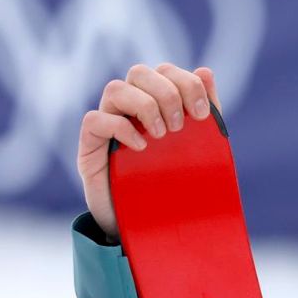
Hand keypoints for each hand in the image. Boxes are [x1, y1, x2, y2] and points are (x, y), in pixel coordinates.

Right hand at [76, 63, 220, 240]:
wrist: (149, 226)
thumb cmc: (172, 183)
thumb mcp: (197, 148)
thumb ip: (206, 113)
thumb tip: (206, 72)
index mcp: (155, 103)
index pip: (165, 72)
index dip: (185, 83)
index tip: (202, 113)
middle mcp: (129, 108)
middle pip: (139, 73)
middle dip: (166, 93)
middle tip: (179, 127)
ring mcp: (107, 124)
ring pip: (115, 89)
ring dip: (144, 107)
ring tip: (162, 136)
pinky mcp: (90, 147)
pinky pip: (95, 120)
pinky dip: (120, 127)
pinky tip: (141, 147)